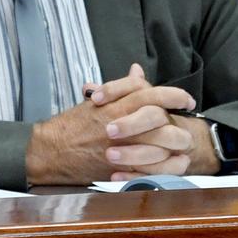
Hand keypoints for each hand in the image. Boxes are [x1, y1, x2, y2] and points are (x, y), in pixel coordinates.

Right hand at [27, 63, 196, 183]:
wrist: (49, 153)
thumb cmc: (70, 127)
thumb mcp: (95, 101)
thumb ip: (120, 87)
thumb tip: (137, 70)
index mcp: (111, 105)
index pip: (148, 92)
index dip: (172, 94)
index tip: (184, 99)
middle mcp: (117, 123)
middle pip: (158, 116)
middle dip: (177, 118)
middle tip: (188, 120)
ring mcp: (119, 146)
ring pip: (159, 142)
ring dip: (176, 142)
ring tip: (185, 143)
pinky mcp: (119, 167)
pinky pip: (152, 167)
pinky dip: (168, 166)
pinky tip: (176, 162)